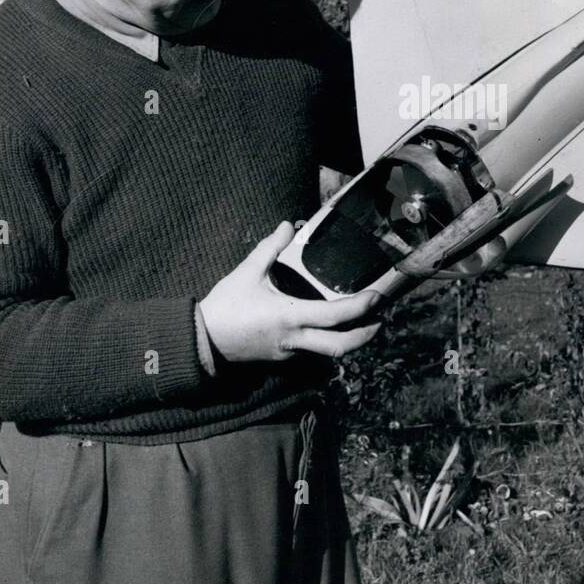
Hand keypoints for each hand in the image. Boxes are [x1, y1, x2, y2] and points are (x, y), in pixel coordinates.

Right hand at [199, 222, 381, 363]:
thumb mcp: (246, 273)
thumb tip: (287, 225)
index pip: (335, 316)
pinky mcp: (281, 358)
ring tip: (362, 322)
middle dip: (365, 336)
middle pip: (340, 347)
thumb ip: (270, 248)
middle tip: (381, 319)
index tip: (377, 297)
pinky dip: (326, 341)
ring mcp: (289, 353)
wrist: (201, 341)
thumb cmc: (225, 306)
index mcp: (290, 317)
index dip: (360, 308)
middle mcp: (294, 340)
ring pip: (328, 353)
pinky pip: (311, 352)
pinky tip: (329, 327)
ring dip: (349, 341)